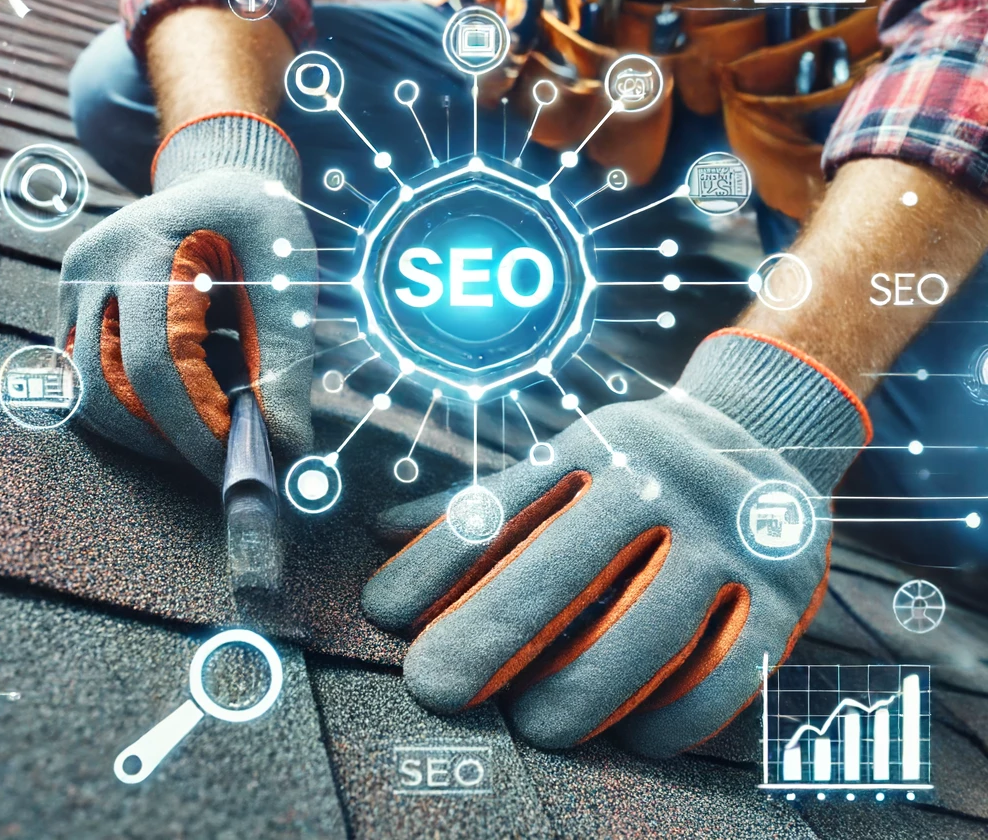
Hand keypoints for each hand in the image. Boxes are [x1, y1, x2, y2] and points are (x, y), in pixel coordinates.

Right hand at [57, 113, 315, 482]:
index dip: (192, 427)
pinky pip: (88, 380)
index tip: (234, 464)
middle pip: (106, 387)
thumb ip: (284, 358)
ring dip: (146, 429)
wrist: (220, 182)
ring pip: (87, 393)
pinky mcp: (72, 305)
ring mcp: (75, 285)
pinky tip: (185, 392)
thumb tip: (286, 447)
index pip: (155, 362)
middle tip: (220, 463)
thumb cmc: (263, 225)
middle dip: (166, 441)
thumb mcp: (288, 276)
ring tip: (208, 423)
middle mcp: (95, 264)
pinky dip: (135, 406)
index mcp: (148, 245)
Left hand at [362, 330, 869, 755]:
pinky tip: (636, 737)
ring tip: (535, 729)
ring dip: (585, 686)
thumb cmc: (636, 464)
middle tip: (435, 688)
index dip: (437, 561)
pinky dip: (680, 710)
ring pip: (649, 625)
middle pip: (565, 563)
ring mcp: (727, 534)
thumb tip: (381, 529)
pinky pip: (732, 665)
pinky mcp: (786, 588)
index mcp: (594, 445)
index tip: (383, 613)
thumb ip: (485, 501)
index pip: (504, 505)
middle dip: (493, 631)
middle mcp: (660, 481)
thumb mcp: (566, 459)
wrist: (765, 430)